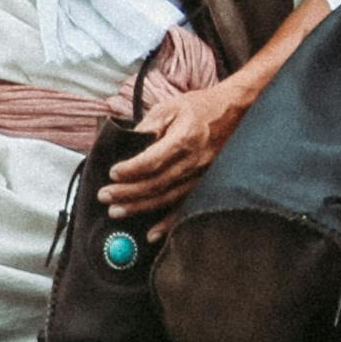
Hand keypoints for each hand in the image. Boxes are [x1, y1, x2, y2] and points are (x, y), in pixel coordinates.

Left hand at [101, 73, 256, 221]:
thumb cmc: (199, 108)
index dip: (132, 169)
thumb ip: (148, 126)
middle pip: (157, 183)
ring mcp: (201, 175)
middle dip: (128, 193)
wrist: (235, 113)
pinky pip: (185, 207)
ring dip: (140, 207)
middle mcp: (194, 161)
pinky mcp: (204, 184)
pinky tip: (152, 234)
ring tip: (116, 212)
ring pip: (167, 198)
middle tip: (104, 196)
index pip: (153, 160)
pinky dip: (169, 223)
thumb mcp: (170, 107)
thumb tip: (128, 144)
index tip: (113, 172)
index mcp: (185, 138)